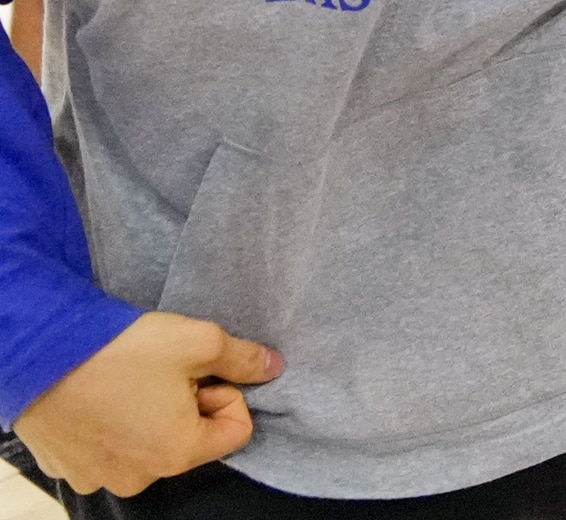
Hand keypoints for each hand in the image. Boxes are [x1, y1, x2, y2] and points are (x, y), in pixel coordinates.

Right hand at [15, 311, 278, 493]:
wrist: (40, 354)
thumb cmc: (122, 350)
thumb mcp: (199, 341)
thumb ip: (243, 358)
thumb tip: (273, 367)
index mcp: (178, 453)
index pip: (236, 432)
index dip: (226, 396)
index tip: (199, 375)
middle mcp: (139, 477)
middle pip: (190, 441)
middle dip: (187, 406)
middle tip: (162, 374)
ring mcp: (99, 476)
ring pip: (148, 446)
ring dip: (149, 417)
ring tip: (127, 384)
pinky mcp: (69, 468)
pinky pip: (108, 451)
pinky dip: (113, 427)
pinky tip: (100, 398)